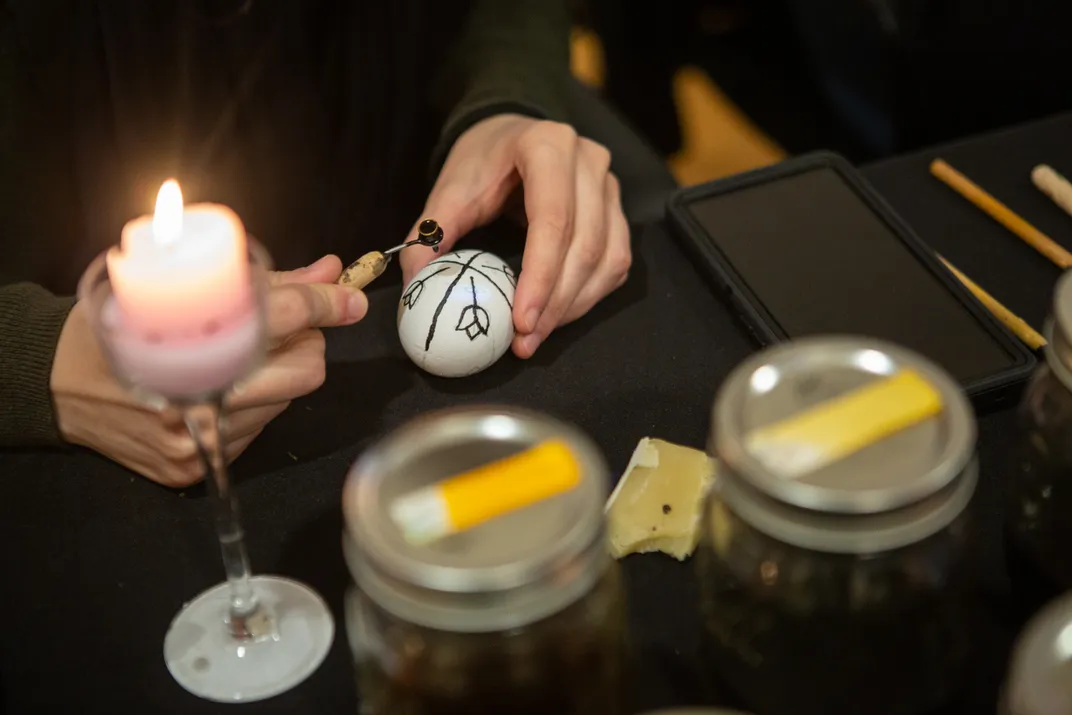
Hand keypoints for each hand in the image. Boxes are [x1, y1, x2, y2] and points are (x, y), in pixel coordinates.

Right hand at [51, 255, 366, 486]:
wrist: (54, 384)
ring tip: (238, 358)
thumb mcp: (179, 287)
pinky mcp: (192, 468)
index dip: (324, 304)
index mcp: (188, 340)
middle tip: (284, 330)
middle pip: (305, 371)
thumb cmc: (119, 326)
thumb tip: (328, 273)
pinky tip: (219, 388)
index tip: (349, 299)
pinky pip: (256, 431)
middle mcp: (195, 398)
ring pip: (285, 402)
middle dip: (307, 344)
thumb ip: (266, 283)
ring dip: (278, 375)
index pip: (280, 317)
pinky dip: (253, 403)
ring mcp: (196, 440)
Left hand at [399, 114, 631, 357]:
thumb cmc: (481, 164)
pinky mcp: (617, 211)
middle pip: (585, 245)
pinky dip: (588, 296)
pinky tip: (558, 315)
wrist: (509, 137)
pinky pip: (615, 263)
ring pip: (607, 259)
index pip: (553, 221)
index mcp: (548, 146)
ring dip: (573, 306)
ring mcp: (610, 186)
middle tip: (525, 341)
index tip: (520, 322)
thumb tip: (414, 286)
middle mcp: (588, 161)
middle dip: (555, 303)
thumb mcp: (450, 190)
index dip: (540, 277)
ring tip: (536, 336)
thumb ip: (431, 234)